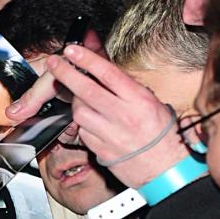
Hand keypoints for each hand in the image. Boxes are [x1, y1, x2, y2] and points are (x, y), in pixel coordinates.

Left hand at [40, 45, 185, 186]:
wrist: (165, 169)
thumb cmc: (161, 133)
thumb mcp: (150, 101)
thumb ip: (123, 83)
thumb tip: (100, 60)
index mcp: (138, 100)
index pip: (108, 73)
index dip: (87, 59)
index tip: (72, 50)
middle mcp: (123, 116)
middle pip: (86, 91)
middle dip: (66, 74)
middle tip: (54, 63)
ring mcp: (110, 135)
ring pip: (79, 112)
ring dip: (75, 102)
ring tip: (81, 98)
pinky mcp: (100, 151)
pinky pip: (82, 132)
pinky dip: (81, 123)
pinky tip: (89, 120)